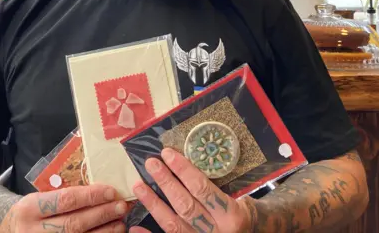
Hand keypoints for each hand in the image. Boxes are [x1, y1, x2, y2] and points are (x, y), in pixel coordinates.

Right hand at [4, 184, 127, 232]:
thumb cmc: (31, 213)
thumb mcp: (39, 199)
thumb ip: (63, 197)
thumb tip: (101, 191)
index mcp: (30, 209)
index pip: (65, 200)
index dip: (91, 196)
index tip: (111, 191)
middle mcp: (33, 232)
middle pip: (74, 224)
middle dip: (101, 214)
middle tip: (122, 206)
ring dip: (104, 232)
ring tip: (120, 223)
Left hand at [131, 148, 253, 232]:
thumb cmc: (244, 212)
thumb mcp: (241, 198)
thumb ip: (216, 187)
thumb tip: (186, 161)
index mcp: (231, 215)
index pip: (202, 189)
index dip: (183, 170)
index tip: (167, 153)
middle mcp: (217, 232)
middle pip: (185, 205)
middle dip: (165, 182)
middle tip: (151, 163)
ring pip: (173, 225)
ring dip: (154, 204)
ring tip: (138, 186)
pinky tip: (134, 228)